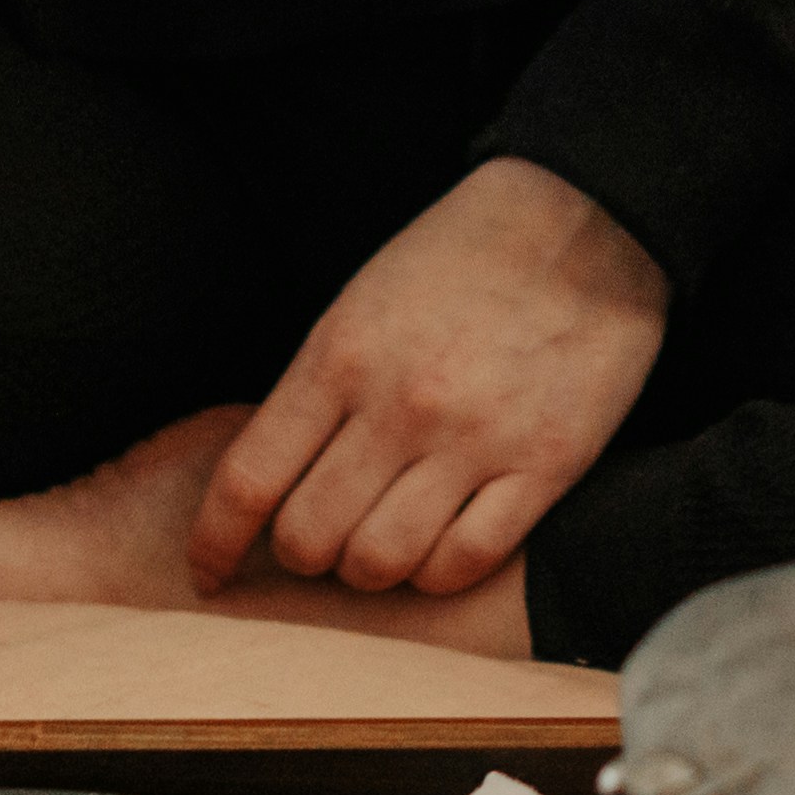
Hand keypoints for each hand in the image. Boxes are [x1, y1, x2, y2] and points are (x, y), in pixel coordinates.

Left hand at [190, 157, 671, 597]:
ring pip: (381, 562)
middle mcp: (399, 405)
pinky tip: (439, 549)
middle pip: (309, 539)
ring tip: (383, 543)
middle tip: (322, 543)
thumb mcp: (361, 302)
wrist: (584, 221)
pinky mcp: (545, 465)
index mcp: (341, 356)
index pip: (248, 481)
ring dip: (370, 569)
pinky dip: (438, 573)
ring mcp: (474, 439)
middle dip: (303, 555)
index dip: (215, 543)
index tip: (210, 571)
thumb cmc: (462, 260)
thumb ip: (317, 390)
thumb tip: (272, 482)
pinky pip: (465, 561)